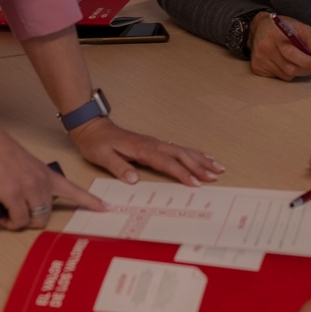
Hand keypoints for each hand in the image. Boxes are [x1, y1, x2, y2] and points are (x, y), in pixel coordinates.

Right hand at [0, 117, 107, 229]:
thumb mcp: (21, 166)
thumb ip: (28, 182)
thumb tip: (23, 202)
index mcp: (46, 173)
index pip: (74, 190)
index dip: (90, 201)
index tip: (105, 208)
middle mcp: (42, 181)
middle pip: (46, 215)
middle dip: (31, 220)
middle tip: (15, 215)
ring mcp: (30, 187)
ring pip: (34, 220)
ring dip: (19, 222)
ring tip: (5, 214)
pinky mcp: (14, 193)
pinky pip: (18, 220)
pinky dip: (8, 222)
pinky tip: (0, 215)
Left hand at [70, 117, 224, 186]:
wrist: (93, 128)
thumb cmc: (97, 143)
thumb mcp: (102, 156)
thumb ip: (118, 167)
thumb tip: (133, 178)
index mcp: (142, 149)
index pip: (166, 162)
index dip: (181, 173)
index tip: (195, 183)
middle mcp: (152, 144)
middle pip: (181, 155)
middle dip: (199, 166)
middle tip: (215, 176)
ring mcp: (155, 143)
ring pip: (183, 150)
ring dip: (201, 159)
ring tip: (217, 167)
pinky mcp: (155, 144)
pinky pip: (178, 149)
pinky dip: (193, 153)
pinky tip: (203, 157)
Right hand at [249, 13, 310, 80]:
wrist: (259, 28)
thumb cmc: (283, 27)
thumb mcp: (300, 27)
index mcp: (275, 36)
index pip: (291, 53)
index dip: (305, 61)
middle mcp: (265, 48)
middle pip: (289, 68)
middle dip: (305, 69)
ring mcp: (260, 60)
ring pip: (285, 75)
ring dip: (296, 71)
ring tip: (297, 61)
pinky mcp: (257, 68)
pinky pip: (278, 77)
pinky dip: (285, 73)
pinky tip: (284, 62)